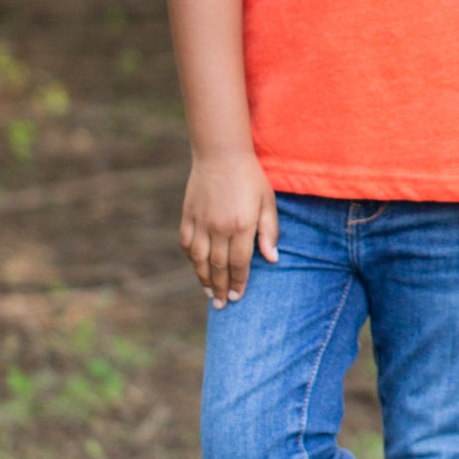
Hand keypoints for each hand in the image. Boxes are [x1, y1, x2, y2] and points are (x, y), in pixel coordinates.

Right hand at [181, 151, 277, 303]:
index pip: (239, 263)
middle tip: (223, 304)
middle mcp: (219, 227)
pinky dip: (191, 259)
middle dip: (221, 288)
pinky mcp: (188, 215)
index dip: (239, 282)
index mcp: (241, 225)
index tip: (238, 296)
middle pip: (218, 266)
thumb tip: (272, 259)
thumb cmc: (250, 178)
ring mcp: (200, 222)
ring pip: (199, 259)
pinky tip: (197, 268)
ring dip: (204, 279)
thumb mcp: (268, 202)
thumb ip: (269, 232)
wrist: (221, 154)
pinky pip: (186, 244)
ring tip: (210, 293)